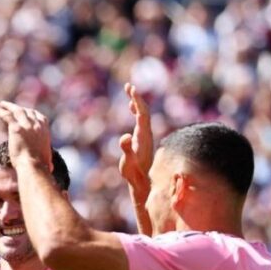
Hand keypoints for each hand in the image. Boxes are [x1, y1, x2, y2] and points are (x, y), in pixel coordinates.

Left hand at [0, 101, 52, 171]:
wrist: (33, 165)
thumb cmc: (39, 167)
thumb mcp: (46, 159)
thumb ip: (46, 158)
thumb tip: (50, 167)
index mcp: (44, 129)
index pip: (37, 115)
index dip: (29, 112)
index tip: (24, 111)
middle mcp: (36, 124)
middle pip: (26, 111)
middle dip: (18, 108)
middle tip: (10, 107)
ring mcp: (26, 124)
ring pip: (17, 110)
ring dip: (8, 106)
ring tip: (1, 104)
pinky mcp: (16, 128)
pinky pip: (6, 115)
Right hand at [118, 83, 152, 205]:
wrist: (144, 183)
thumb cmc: (134, 174)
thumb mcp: (128, 163)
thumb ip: (126, 149)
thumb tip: (124, 136)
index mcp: (143, 136)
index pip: (142, 114)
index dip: (137, 101)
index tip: (132, 89)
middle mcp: (146, 134)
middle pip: (144, 111)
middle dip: (136, 98)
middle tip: (128, 86)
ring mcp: (145, 136)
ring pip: (143, 115)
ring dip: (136, 103)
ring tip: (130, 92)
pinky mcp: (142, 140)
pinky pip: (141, 121)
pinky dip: (136, 111)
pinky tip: (132, 108)